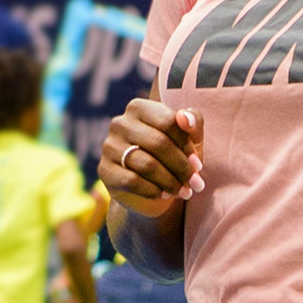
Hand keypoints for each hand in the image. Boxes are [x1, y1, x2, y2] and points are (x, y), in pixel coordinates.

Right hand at [101, 101, 202, 219]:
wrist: (150, 188)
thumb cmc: (172, 156)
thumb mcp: (189, 138)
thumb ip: (193, 122)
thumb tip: (185, 117)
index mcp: (139, 108)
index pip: (168, 121)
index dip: (187, 145)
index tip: (198, 164)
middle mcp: (120, 123)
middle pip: (158, 143)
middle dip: (182, 167)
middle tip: (196, 183)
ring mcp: (109, 146)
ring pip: (146, 164)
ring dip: (171, 182)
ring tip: (184, 192)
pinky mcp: (104, 170)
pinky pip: (132, 181)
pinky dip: (153, 191)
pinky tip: (164, 195)